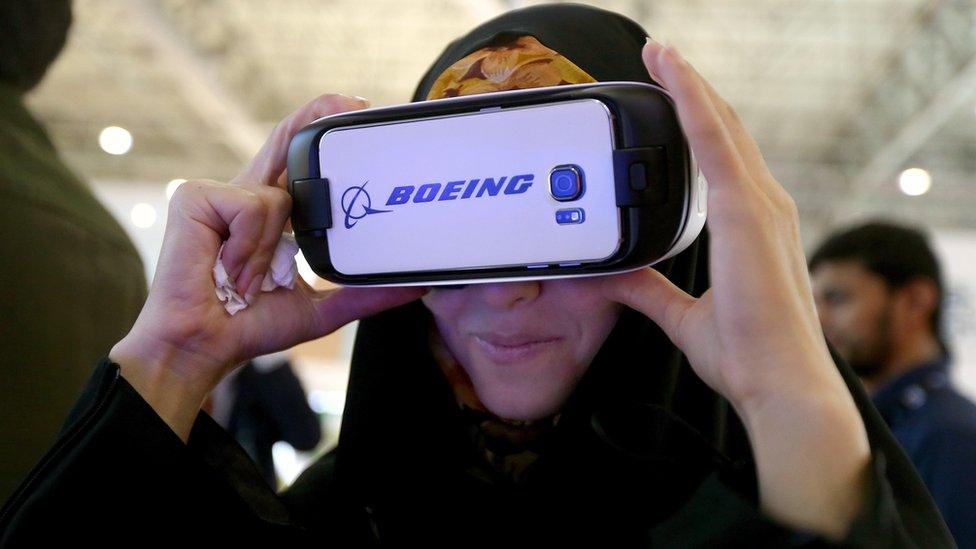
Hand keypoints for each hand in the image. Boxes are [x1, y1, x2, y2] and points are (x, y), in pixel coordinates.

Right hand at [111, 94, 427, 440]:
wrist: (202, 347)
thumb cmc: (247, 327)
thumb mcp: (319, 308)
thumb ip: (362, 294)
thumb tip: (414, 287)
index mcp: (269, 217)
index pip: (297, 164)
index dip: (318, 132)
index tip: (354, 111)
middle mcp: (246, 196)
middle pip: (284, 140)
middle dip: (314, 118)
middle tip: (356, 104)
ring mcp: (218, 193)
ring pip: (279, 198)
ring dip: (270, 251)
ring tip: (247, 281)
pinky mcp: (196, 197)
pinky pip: (253, 207)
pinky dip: (249, 246)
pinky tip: (228, 269)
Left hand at [599, 38, 869, 538]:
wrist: (779, 383)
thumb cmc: (749, 356)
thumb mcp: (683, 316)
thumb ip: (651, 291)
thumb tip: (618, 276)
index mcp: (753, 227)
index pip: (723, 159)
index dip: (700, 121)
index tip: (673, 94)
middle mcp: (763, 206)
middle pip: (723, 132)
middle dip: (692, 92)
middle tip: (660, 59)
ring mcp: (760, 205)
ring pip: (719, 126)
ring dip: (689, 85)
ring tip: (660, 53)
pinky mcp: (747, 211)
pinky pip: (714, 142)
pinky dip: (692, 103)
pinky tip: (673, 74)